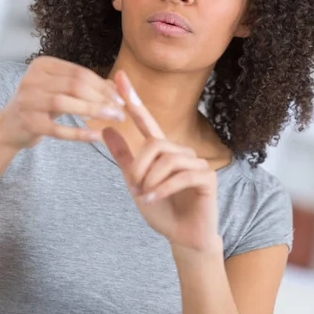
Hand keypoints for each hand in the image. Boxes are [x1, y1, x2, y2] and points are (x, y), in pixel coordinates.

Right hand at [0, 56, 125, 149]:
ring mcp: (27, 101)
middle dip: (102, 98)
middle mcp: (32, 79)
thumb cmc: (41, 104)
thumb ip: (85, 86)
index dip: (103, 86)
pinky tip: (97, 136)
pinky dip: (80, 133)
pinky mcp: (28, 123)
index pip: (79, 73)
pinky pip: (58, 129)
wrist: (10, 126)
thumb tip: (117, 85)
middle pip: (74, 86)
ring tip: (114, 120)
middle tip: (121, 112)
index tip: (121, 99)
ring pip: (65, 103)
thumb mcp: (60, 89)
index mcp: (42, 65)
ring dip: (94, 111)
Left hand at [101, 70, 219, 252]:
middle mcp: (181, 151)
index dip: (133, 99)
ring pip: (167, 159)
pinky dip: (162, 189)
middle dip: (139, 167)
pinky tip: (153, 200)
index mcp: (163, 150)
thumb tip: (106, 128)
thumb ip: (124, 157)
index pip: (147, 120)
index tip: (119, 76)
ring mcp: (196, 162)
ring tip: (145, 196)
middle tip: (134, 188)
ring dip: (150, 180)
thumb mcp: (135, 182)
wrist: (182, 236)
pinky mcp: (207, 177)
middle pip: (155, 144)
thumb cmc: (161, 209)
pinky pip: (181, 175)